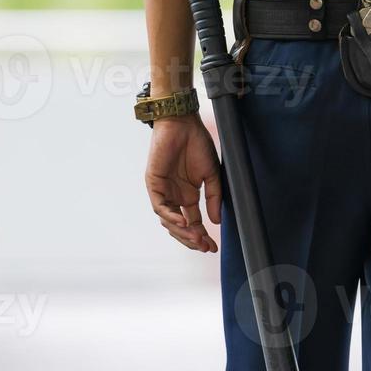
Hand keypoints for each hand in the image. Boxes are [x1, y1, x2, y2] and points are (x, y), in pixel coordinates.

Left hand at [145, 114, 223, 251]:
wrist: (183, 123)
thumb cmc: (197, 144)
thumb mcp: (212, 174)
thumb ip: (213, 198)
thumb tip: (216, 222)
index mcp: (188, 195)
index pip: (193, 223)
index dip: (202, 236)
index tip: (213, 248)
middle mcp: (174, 196)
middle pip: (180, 227)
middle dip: (192, 239)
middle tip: (204, 247)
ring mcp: (163, 191)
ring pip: (168, 221)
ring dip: (182, 231)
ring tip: (196, 237)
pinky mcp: (154, 184)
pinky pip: (160, 206)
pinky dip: (170, 216)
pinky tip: (183, 222)